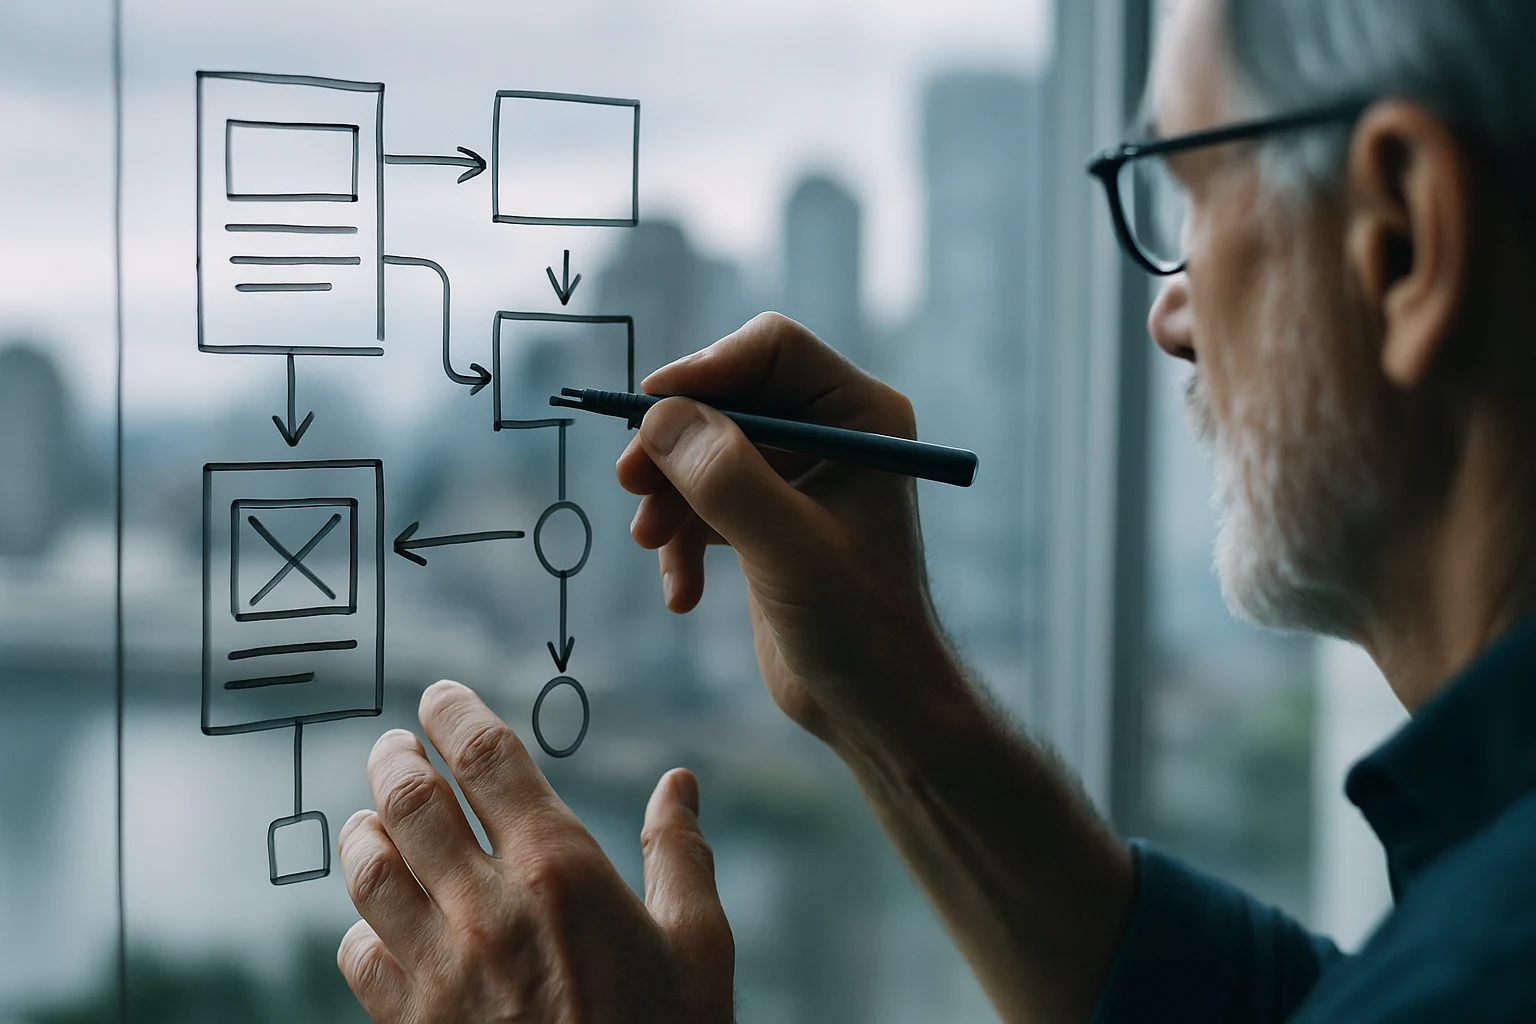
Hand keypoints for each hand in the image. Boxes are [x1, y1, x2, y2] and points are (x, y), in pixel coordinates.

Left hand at [336, 680, 733, 1022]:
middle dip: (394, 761)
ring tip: (368, 817)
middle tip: (392, 747)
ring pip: (370, 873)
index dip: (455, 715)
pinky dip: (360, 926)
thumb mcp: (700, 946)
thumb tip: (679, 784)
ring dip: (364, 832)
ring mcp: (439, 970)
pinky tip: (372, 922)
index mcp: (559, 871)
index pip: (487, 761)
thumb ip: (681, 855)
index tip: (439, 697)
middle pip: (410, 803)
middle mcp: (486, 908)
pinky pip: (360, 957)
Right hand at [616, 312, 958, 747]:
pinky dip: (683, 540)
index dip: (705, 370)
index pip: (772, 350)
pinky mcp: (768, 519)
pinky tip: (681, 593)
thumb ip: (727, 478)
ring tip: (653, 548)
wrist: (875, 707)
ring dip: (670, 499)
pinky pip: (703, 501)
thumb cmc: (857, 625)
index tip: (647, 411)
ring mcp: (797, 475)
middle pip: (726, 398)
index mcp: (861, 416)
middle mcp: (831, 432)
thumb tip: (659, 417)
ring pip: (704, 451)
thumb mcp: (788, 548)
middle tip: (631, 485)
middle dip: (674, 445)